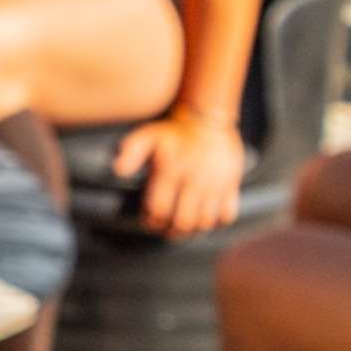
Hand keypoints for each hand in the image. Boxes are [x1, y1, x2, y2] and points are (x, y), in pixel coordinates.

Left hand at [113, 108, 252, 236]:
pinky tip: (203, 217)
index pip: (159, 209)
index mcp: (172, 170)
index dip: (151, 220)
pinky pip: (226, 215)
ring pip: (205, 222)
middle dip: (170, 230)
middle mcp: (196, 180)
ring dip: (192, 230)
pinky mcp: (232, 185)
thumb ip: (131, 153)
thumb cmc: (173, 132)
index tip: (147, 220)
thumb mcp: (147, 136)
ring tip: (181, 226)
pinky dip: (215, 222)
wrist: (208, 120)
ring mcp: (217, 184)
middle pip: (183, 221)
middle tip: (164, 228)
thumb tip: (118, 171)